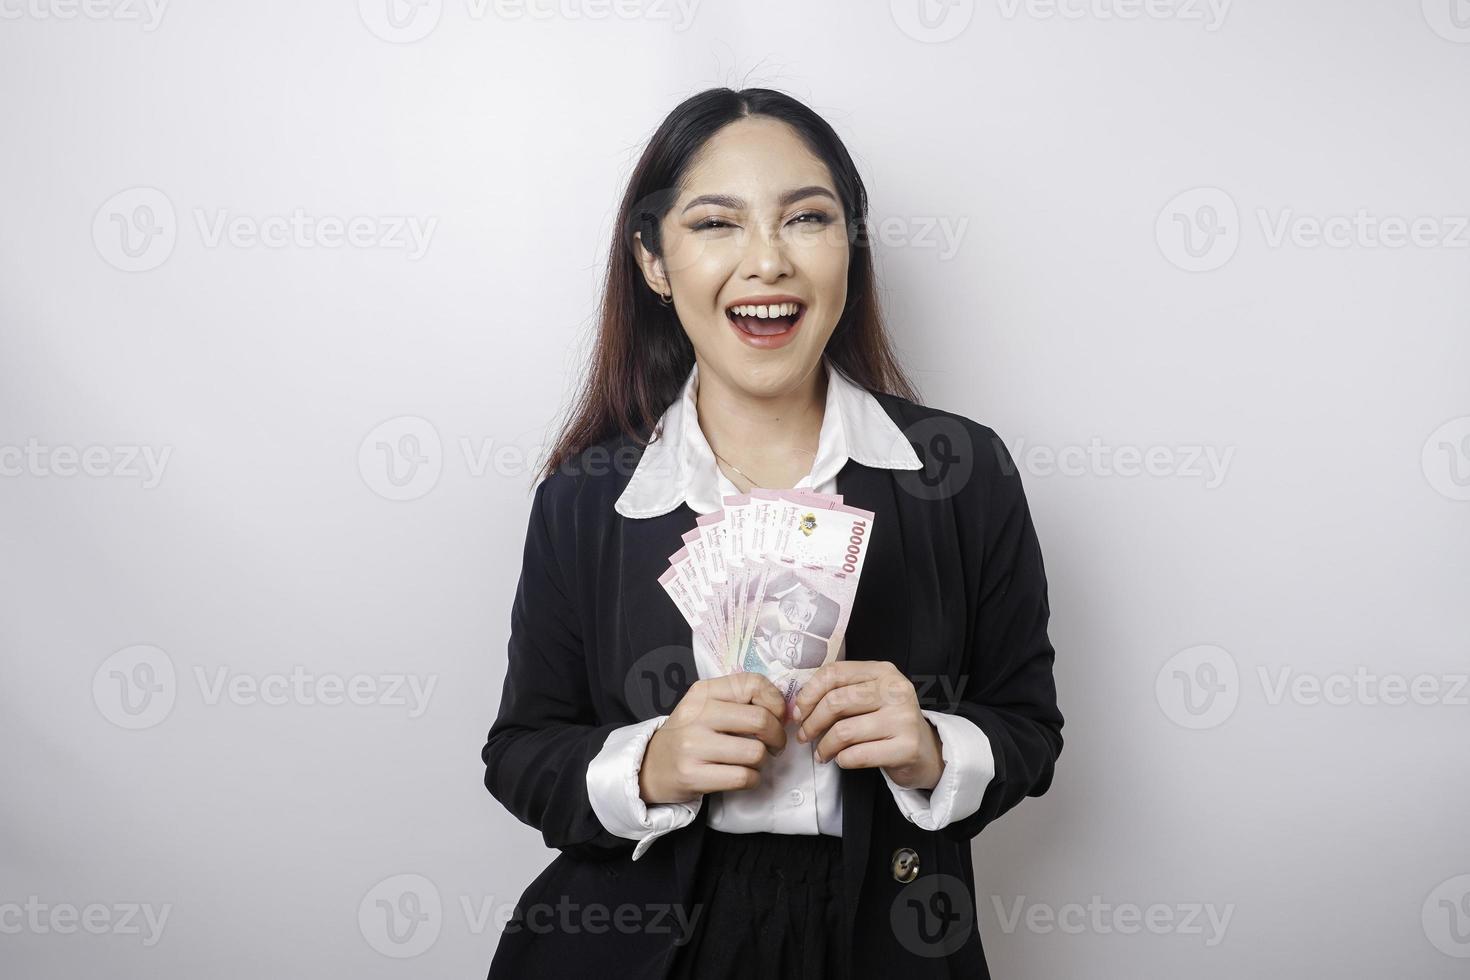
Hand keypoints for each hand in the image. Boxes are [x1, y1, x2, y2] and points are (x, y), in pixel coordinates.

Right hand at [639, 672, 788, 804]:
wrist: (651, 766)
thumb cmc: (690, 735)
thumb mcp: (706, 706)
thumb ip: (740, 700)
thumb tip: (784, 711)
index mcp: (703, 692)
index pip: (753, 684)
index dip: (776, 701)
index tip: (777, 716)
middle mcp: (696, 714)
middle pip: (760, 719)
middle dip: (777, 736)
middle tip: (774, 744)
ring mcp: (692, 745)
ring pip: (755, 752)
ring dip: (764, 760)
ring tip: (754, 761)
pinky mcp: (692, 775)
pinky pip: (743, 777)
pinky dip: (752, 779)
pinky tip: (743, 775)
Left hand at [792, 661, 944, 790]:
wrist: (927, 751)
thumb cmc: (888, 722)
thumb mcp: (870, 697)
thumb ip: (841, 691)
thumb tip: (798, 704)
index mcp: (883, 671)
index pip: (834, 673)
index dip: (809, 694)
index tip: (798, 712)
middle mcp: (896, 690)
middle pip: (836, 702)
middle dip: (812, 722)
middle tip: (804, 736)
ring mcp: (903, 718)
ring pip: (844, 731)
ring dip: (824, 746)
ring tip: (822, 753)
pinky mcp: (906, 747)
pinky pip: (857, 755)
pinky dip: (842, 760)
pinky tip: (842, 760)